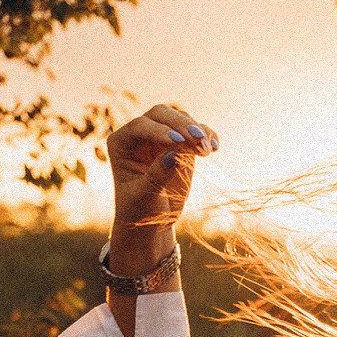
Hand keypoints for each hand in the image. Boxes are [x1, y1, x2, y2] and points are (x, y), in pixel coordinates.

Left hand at [106, 104, 217, 274]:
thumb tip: (174, 154)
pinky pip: (195, 130)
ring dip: (196, 130)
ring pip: (180, 118)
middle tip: (198, 140)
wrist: (152, 222)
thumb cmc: (140, 211)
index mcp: (121, 143)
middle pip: (161, 114)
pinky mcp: (181, 144)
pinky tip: (215, 148)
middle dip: (181, 125)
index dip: (159, 130)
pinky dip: (207, 135)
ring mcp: (161, 136)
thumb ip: (157, 175)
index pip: (140, 126)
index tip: (178, 142)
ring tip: (207, 150)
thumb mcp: (145, 197)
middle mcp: (139, 135)